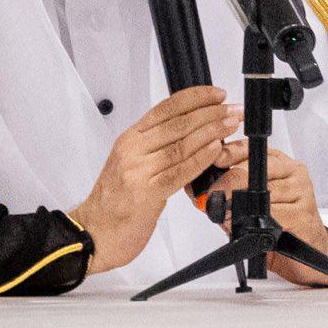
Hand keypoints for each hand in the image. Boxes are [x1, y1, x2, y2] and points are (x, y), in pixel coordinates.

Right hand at [67, 87, 234, 271]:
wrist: (93, 233)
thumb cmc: (113, 202)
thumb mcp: (130, 164)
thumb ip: (154, 147)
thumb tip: (188, 132)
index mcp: (130, 139)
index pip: (166, 108)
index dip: (195, 98)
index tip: (217, 94)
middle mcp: (133, 150)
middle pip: (177, 123)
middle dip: (211, 113)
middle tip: (233, 109)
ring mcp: (138, 170)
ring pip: (181, 144)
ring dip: (211, 132)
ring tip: (231, 125)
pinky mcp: (146, 193)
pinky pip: (179, 171)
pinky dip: (201, 158)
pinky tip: (216, 150)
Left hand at [205, 138, 327, 286]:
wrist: (307, 254)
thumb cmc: (277, 225)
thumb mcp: (249, 204)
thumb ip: (226, 194)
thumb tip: (194, 190)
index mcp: (280, 163)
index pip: (254, 149)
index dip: (231, 152)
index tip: (214, 160)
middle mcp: (293, 172)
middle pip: (257, 169)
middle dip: (229, 181)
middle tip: (212, 196)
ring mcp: (302, 192)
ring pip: (265, 192)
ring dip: (240, 206)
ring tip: (226, 215)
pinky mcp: (305, 215)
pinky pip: (275, 215)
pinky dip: (257, 221)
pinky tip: (246, 227)